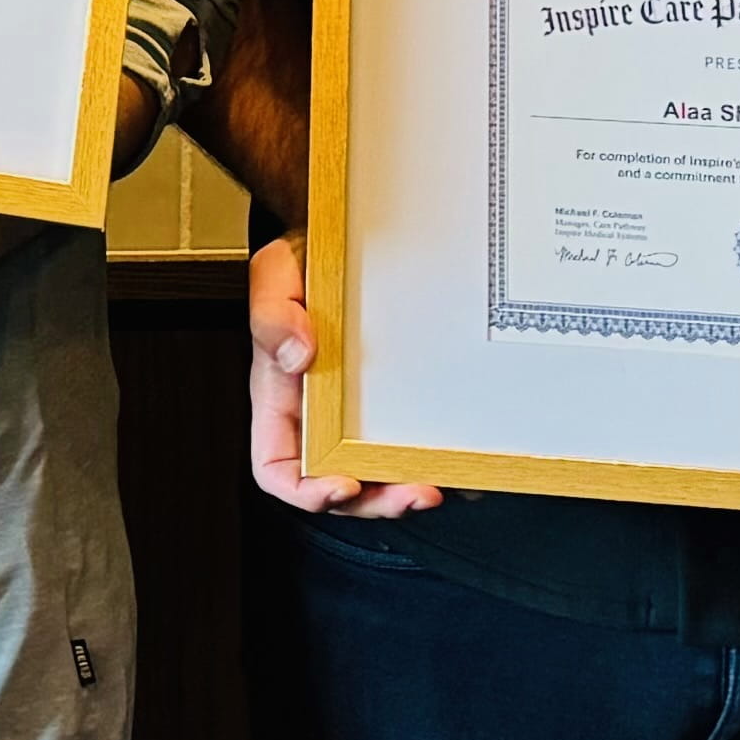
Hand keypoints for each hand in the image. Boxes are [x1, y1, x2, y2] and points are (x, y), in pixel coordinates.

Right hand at [240, 228, 439, 517]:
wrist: (346, 238)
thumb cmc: (304, 260)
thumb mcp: (275, 274)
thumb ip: (272, 313)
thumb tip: (297, 356)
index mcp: (283, 399)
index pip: (278, 467)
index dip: (306, 490)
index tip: (343, 484)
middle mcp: (320, 417)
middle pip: (339, 486)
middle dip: (377, 502)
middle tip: (415, 492)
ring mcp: (361, 414)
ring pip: (381, 476)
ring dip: (410, 490)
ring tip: (446, 485)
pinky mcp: (399, 402)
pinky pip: (416, 445)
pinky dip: (441, 463)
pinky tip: (467, 465)